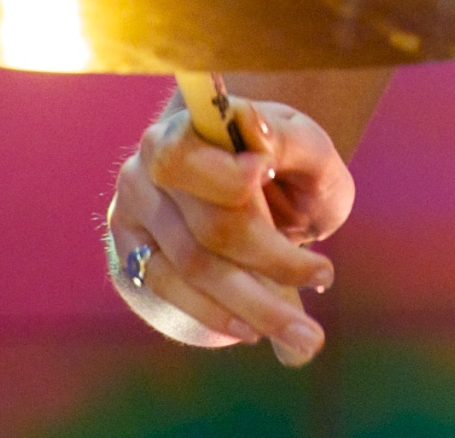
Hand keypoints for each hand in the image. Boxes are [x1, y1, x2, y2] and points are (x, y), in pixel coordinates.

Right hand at [106, 98, 355, 360]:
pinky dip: (215, 313)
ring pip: (193, 267)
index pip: (193, 156)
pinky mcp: (129, 252)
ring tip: (305, 332)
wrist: (251, 180)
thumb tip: (257, 138)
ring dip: (254, 305)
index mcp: (188, 122)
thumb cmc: (284, 160)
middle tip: (326, 281)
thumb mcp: (303, 143)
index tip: (278, 185)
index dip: (232, 178)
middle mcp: (148, 162)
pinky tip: (254, 328)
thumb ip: (289, 139)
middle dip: (272, 262)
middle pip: (206, 225)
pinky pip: (170, 292)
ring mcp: (133, 208)